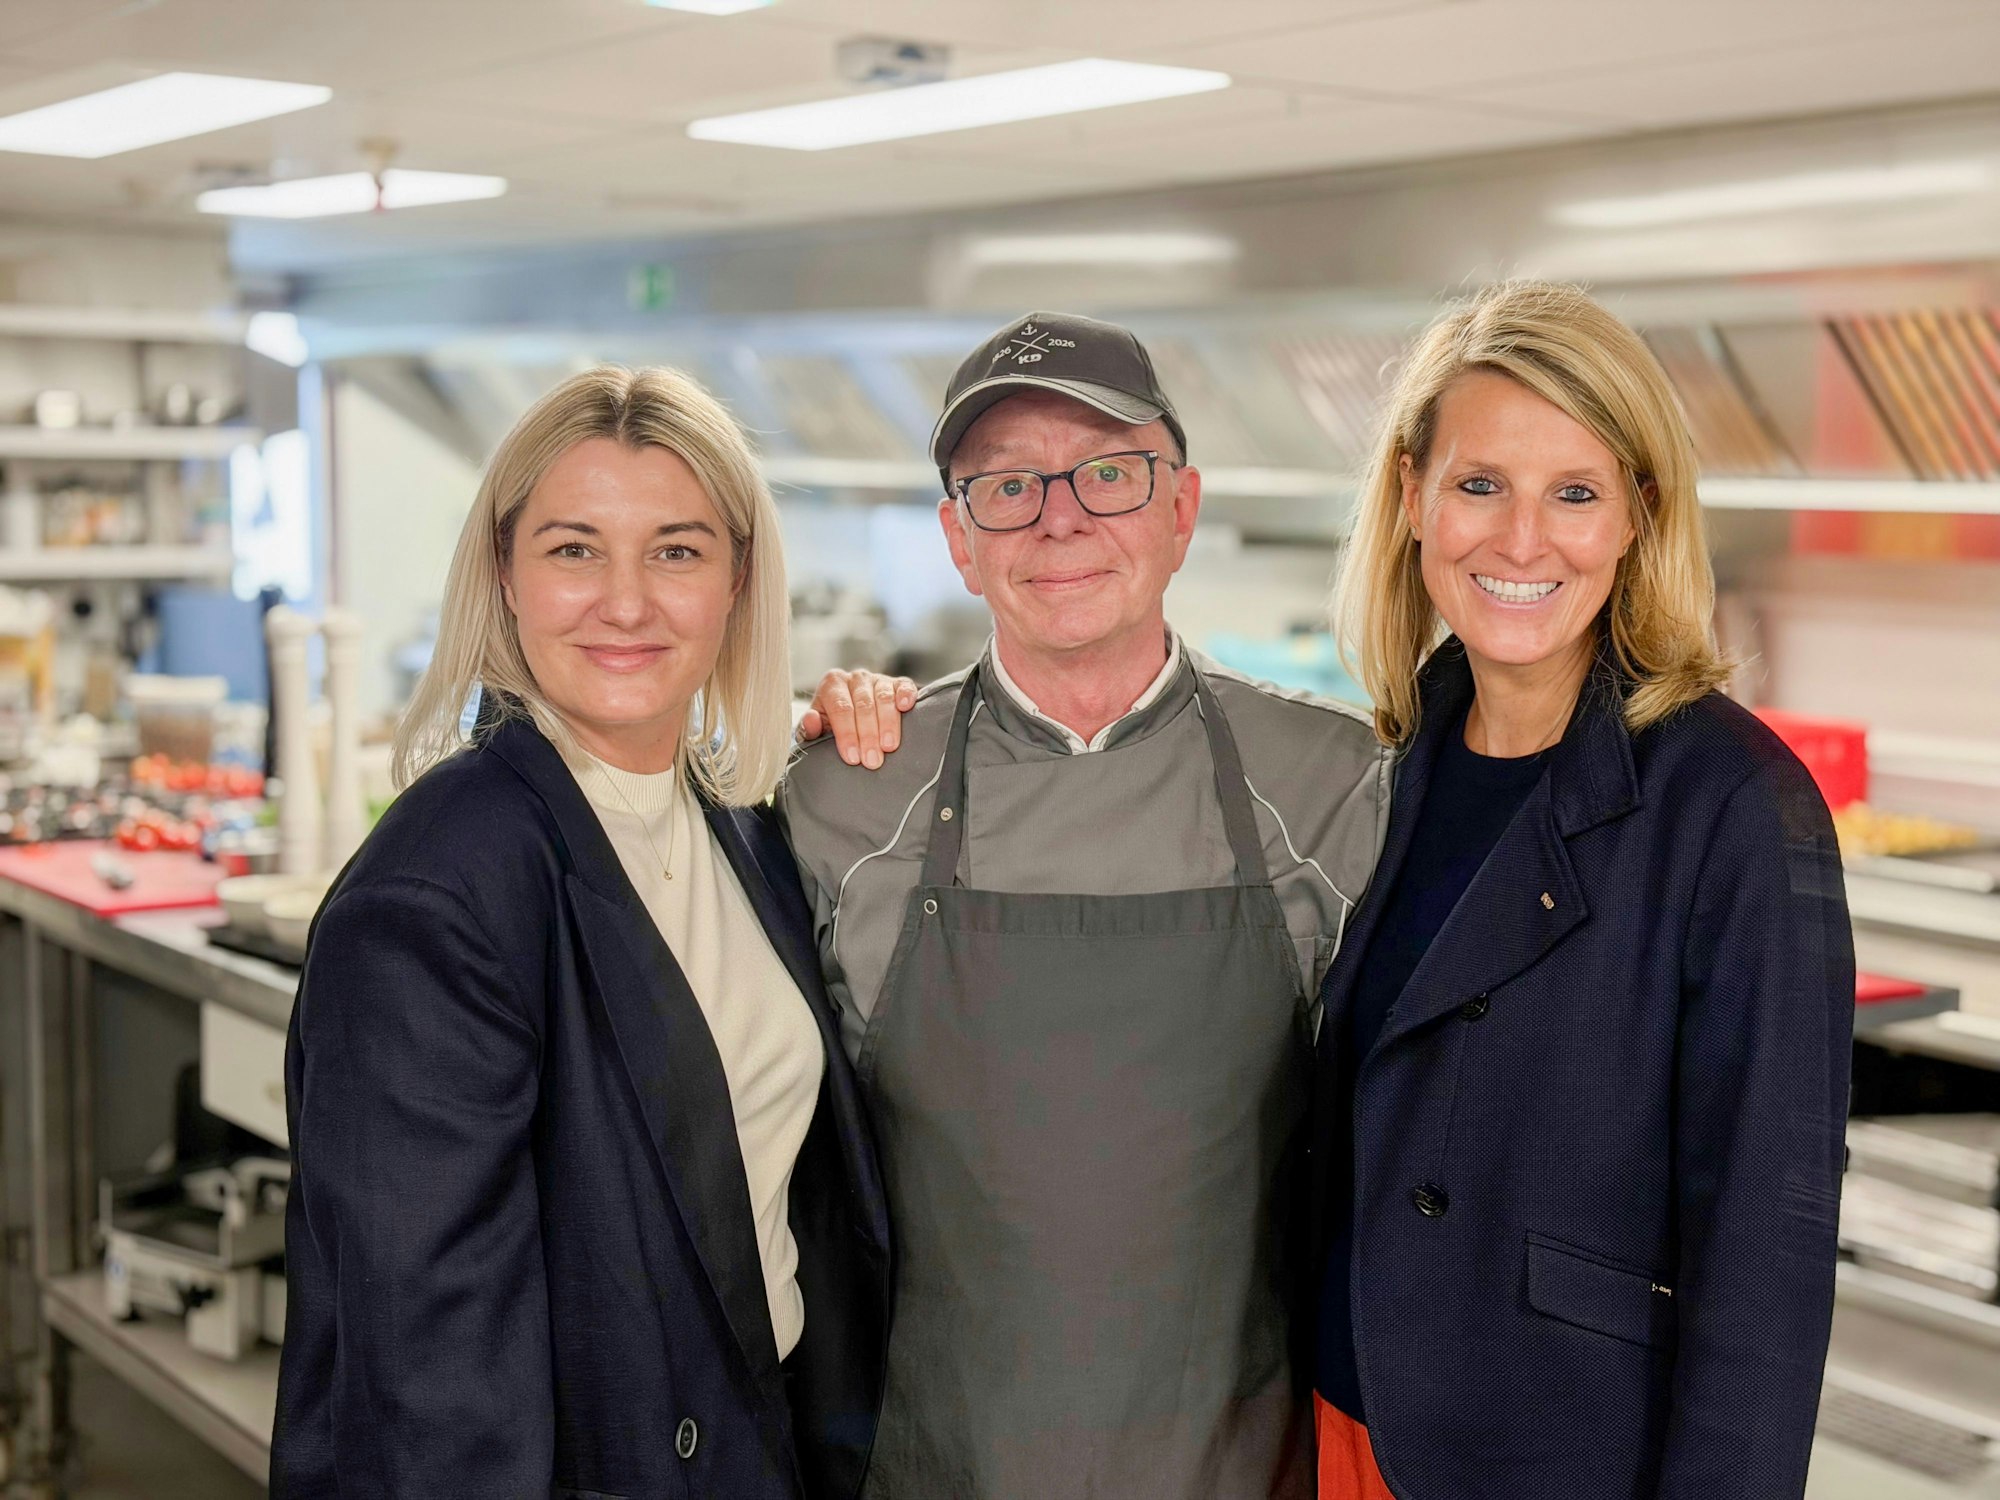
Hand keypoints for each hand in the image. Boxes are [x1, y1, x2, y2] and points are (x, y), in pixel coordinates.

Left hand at [800, 670, 918, 768]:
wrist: (851, 717)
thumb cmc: (832, 726)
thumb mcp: (816, 730)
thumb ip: (809, 728)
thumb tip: (811, 720)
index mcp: (832, 685)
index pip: (840, 709)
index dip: (847, 734)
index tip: (852, 757)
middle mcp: (855, 679)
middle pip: (864, 705)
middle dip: (868, 735)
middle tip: (872, 760)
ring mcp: (878, 679)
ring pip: (884, 698)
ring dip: (888, 724)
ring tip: (889, 747)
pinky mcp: (898, 683)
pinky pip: (904, 685)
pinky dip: (906, 695)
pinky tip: (906, 707)